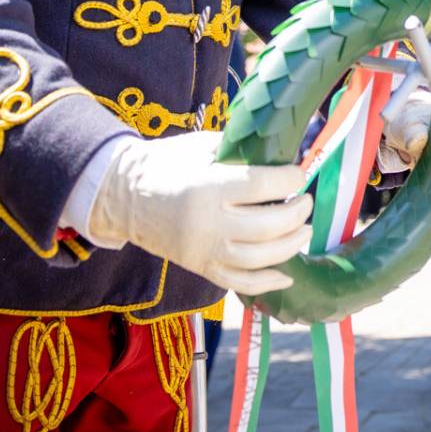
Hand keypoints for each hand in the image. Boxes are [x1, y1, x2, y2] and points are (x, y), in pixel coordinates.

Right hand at [88, 131, 311, 294]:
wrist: (123, 197)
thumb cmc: (167, 165)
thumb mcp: (202, 148)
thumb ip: (239, 151)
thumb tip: (279, 154)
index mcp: (209, 187)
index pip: (262, 186)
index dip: (289, 179)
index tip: (298, 173)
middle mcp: (209, 222)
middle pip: (267, 226)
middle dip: (297, 214)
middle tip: (306, 202)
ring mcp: (204, 250)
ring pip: (259, 259)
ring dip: (290, 246)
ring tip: (305, 231)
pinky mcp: (200, 267)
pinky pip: (239, 283)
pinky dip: (267, 283)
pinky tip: (287, 274)